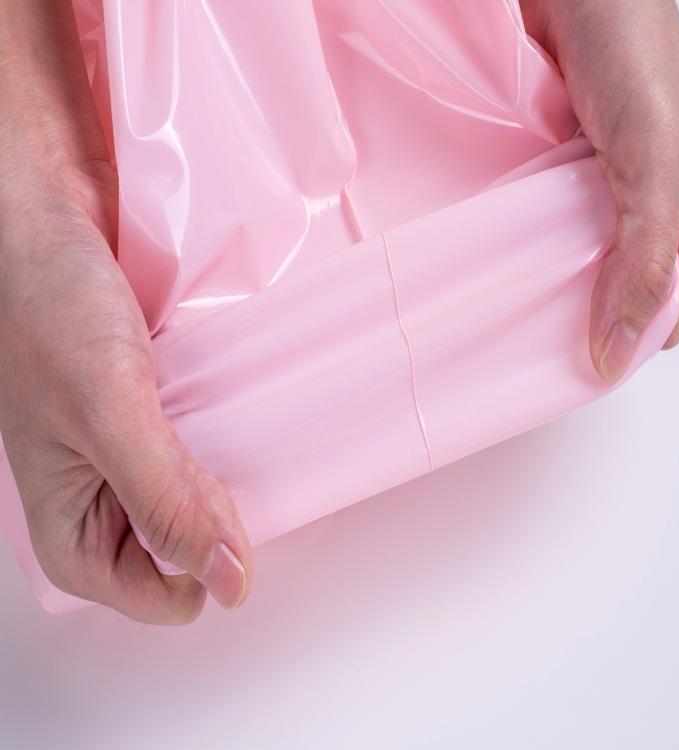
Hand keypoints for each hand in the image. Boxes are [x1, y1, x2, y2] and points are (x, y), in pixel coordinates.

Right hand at [0, 164, 251, 623]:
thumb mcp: (108, 411)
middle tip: (249, 477)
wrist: (42, 217)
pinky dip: (225, 439)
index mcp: (69, 522)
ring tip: (249, 444)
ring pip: (195, 497)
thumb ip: (165, 499)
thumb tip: (227, 582)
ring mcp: (128, 451)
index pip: (151, 594)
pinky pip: (200, 446)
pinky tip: (243, 417)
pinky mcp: (151, 410)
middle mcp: (99, 494)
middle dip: (219, 524)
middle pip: (180, 547)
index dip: (199, 574)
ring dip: (228, 480)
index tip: (237, 527)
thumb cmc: (45, 306)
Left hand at [520, 0, 678, 380]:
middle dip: (592, 317)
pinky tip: (510, 265)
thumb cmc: (632, 49)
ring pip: (585, 270)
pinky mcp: (565, 184)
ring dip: (556, 288)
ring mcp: (606, 200)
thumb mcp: (652, 158)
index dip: (635, 335)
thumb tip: (626, 344)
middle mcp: (655, 212)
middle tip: (544, 339)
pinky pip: (550, 237)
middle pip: (627, 294)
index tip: (587, 358)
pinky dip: (531, 254)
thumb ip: (643, 252)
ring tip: (519, 306)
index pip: (675, 304)